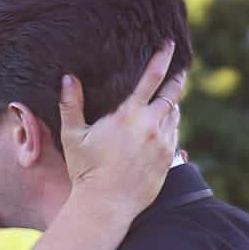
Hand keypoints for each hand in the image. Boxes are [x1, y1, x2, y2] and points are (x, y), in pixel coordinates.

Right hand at [59, 40, 184, 219]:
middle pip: (172, 94)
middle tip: (180, 67)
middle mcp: (151, 126)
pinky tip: (162, 126)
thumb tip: (68, 77)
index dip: (162, 58)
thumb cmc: (86, 170)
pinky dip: (170, 126)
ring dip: (171, 104)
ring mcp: (163, 143)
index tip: (169, 44)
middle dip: (176, 78)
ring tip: (167, 98)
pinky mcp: (167, 159)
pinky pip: (174, 135)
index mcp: (129, 115)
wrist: (106, 205)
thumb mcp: (72, 136)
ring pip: (174, 114)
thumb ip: (71, 104)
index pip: (152, 78)